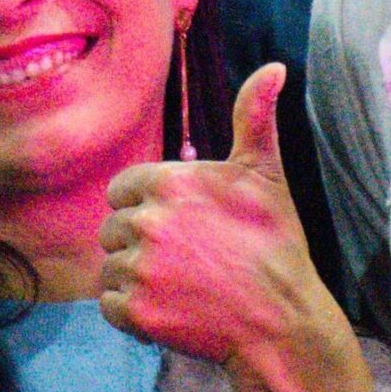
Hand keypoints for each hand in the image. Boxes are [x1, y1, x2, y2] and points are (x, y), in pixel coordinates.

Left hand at [98, 64, 372, 391]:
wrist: (282, 323)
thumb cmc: (275, 246)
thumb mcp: (267, 176)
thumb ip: (256, 118)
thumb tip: (274, 68)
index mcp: (168, 182)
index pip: (123, 189)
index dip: (148, 207)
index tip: (182, 227)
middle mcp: (147, 221)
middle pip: (112, 228)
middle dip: (140, 243)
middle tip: (186, 260)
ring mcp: (139, 267)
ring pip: (110, 267)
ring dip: (136, 278)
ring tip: (181, 286)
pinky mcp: (135, 311)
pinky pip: (108, 305)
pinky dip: (131, 312)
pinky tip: (170, 310)